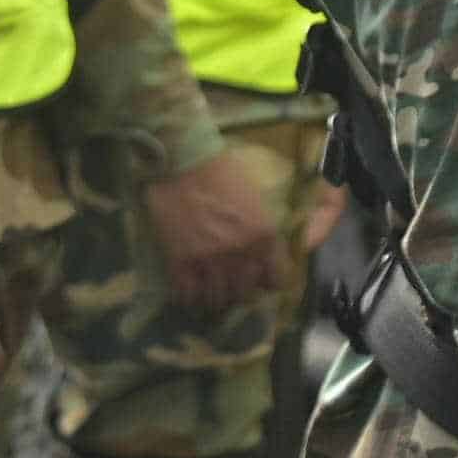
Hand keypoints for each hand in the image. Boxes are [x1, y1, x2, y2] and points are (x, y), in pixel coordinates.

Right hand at [141, 148, 284, 311]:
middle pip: (245, 294)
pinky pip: (187, 294)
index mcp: (265, 236)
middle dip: (239, 291)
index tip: (259, 280)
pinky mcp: (180, 260)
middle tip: (230, 286)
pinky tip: (186, 290)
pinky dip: (188, 296)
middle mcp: (242, 253)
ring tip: (207, 291)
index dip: (267, 282)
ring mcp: (210, 259)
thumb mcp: (257, 199)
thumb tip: (266, 252)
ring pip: (217, 298)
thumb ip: (263, 229)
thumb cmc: (222, 170)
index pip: (277, 280)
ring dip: (213, 297)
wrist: (183, 158)